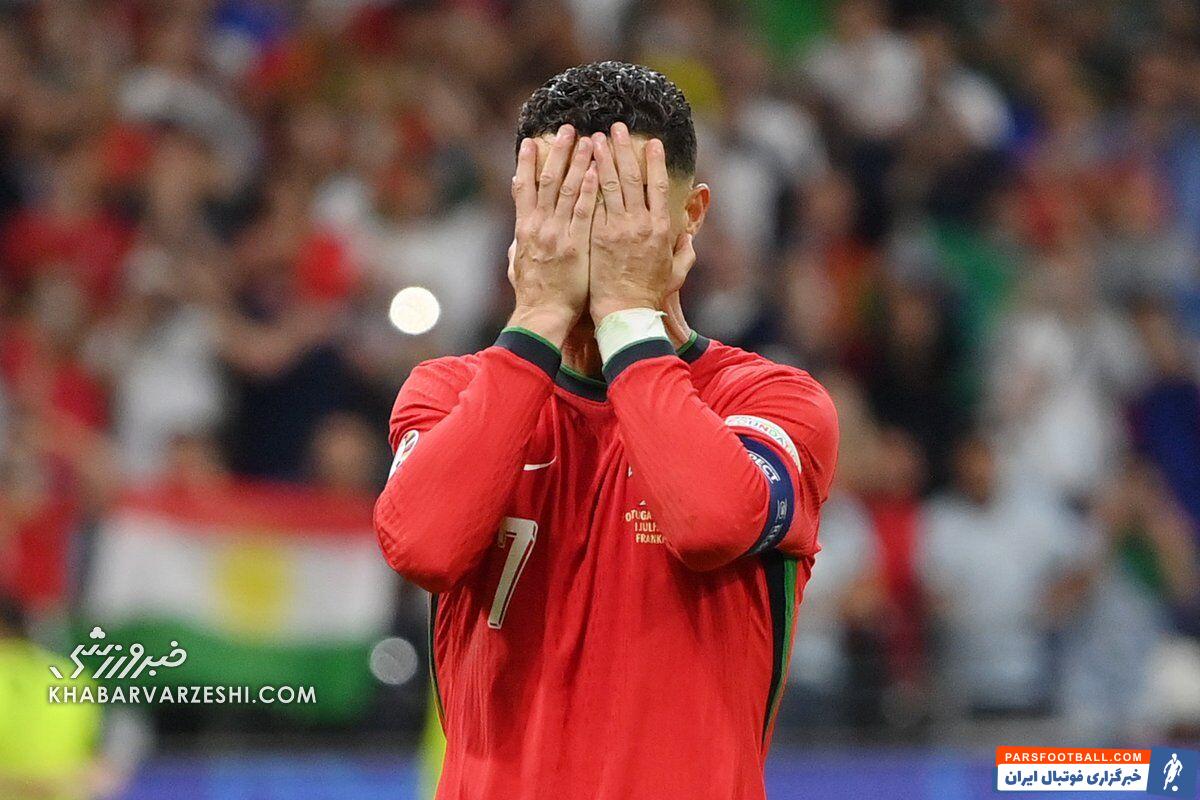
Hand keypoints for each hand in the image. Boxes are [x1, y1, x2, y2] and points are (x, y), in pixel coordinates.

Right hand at [508, 125, 597, 346]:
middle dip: (557, 153)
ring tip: (587, 139)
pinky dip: (589, 189)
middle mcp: (539, 226)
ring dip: (577, 162)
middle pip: (547, 181)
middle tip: (566, 129)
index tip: (530, 143)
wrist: (543, 315)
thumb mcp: (517, 267)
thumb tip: (516, 239)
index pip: (523, 189)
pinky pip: (584, 211)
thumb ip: (519, 248)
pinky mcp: (576, 244)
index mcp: (524, 230)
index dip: (526, 164)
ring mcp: (557, 234)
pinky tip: (597, 170)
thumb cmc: (533, 295)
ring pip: (567, 189)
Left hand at [587, 123, 672, 322]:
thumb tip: (689, 238)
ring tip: (595, 137)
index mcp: (661, 228)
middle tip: (616, 127)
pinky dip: (585, 183)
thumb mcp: (676, 272)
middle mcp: (640, 223)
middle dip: (624, 149)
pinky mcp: (596, 236)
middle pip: (631, 177)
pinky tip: (579, 167)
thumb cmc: (650, 294)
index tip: (651, 142)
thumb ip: (684, 252)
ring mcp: (616, 228)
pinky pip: (591, 203)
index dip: (654, 162)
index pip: (658, 186)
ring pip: (608, 184)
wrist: (624, 312)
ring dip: (602, 158)